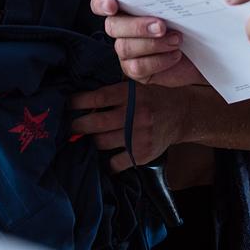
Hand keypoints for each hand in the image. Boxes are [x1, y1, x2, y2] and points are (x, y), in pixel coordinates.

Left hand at [71, 82, 189, 171]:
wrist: (181, 114)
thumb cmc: (152, 98)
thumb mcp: (136, 87)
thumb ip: (114, 92)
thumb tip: (81, 100)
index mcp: (130, 94)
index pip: (97, 98)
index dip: (78, 102)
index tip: (68, 105)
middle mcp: (133, 114)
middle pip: (95, 124)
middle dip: (78, 126)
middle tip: (72, 126)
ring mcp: (138, 136)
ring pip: (101, 143)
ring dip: (94, 141)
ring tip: (92, 137)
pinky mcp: (142, 153)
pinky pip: (115, 163)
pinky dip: (108, 162)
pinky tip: (108, 156)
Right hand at [91, 0, 205, 86]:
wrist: (209, 49)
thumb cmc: (194, 20)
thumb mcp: (185, 3)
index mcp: (128, 5)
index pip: (101, 2)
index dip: (101, 3)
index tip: (113, 4)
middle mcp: (122, 27)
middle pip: (113, 26)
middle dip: (137, 26)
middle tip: (163, 25)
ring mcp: (127, 49)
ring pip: (125, 48)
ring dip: (153, 44)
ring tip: (177, 41)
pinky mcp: (136, 70)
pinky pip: (137, 68)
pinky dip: (158, 61)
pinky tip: (175, 55)